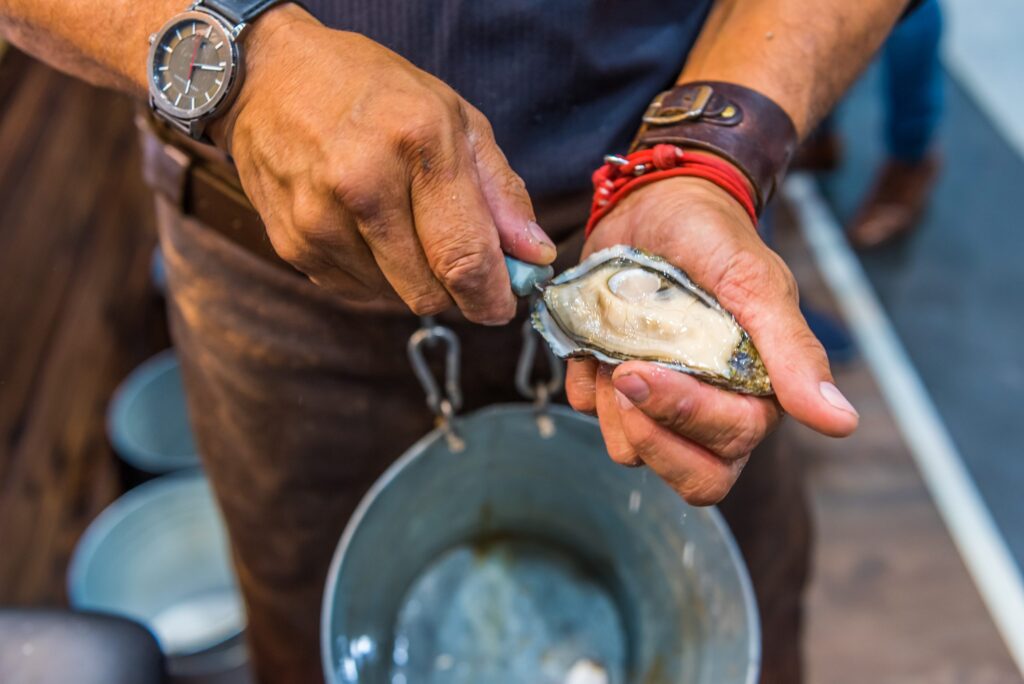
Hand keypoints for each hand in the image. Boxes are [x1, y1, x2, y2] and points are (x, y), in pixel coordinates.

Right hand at [208, 5, 554, 323]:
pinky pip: (358, 289)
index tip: (501, 305)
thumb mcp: (453, 115)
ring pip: (394, 297)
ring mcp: (320, 219)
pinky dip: (376, 272)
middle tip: (457, 257)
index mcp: (417, 141)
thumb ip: (501, 190)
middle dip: (455, 289)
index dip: (491, 297)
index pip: (464, 256)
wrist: (269, 77)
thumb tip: (533, 255)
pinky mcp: (292, 245)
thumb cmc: (373, 92)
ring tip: (401, 221)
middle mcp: (363, 183)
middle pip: (430, 293)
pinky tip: (366, 226)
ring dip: (413, 277)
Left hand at [566, 174, 858, 504]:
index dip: (684, 419)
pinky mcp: (611, 385)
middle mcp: (710, 409)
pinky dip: (584, 376)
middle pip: (692, 477)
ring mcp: (658, 402)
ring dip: (612, 404)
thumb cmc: (717, 238)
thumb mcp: (757, 285)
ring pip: (630, 450)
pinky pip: (588, 410)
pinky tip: (597, 336)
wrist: (657, 203)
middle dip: (651, 434)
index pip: (729, 446)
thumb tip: (840, 423)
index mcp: (755, 394)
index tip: (642, 371)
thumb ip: (794, 354)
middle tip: (623, 375)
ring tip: (613, 346)